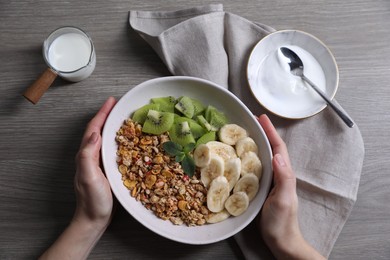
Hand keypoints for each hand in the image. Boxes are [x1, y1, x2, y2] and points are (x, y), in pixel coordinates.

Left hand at [73, 96, 115, 227]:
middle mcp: (91, 156)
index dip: (102, 113)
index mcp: (86, 155)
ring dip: (113, 126)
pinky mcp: (106, 169)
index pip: (94, 129)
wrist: (93, 220)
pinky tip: (128, 140)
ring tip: (124, 117)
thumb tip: (94, 134)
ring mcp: (98, 163)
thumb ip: (87, 156)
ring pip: (105, 138)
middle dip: (107, 115)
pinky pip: (112, 149)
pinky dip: (118, 140)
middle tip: (119, 105)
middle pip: (99, 130)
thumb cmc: (92, 201)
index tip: (112, 101)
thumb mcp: (89, 177)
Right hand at [257, 114, 324, 259]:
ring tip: (243, 133)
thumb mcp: (284, 200)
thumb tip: (278, 156)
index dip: (270, 131)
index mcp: (284, 173)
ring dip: (255, 143)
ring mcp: (270, 181)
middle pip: (270, 148)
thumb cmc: (282, 222)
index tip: (261, 117)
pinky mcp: (261, 188)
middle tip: (249, 121)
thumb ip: (284, 179)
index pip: (278, 147)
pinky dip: (248, 158)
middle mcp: (277, 174)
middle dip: (262, 132)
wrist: (280, 240)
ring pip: (262, 157)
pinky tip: (239, 157)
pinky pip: (255, 168)